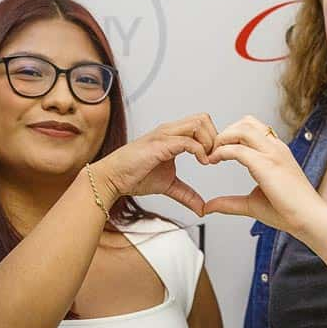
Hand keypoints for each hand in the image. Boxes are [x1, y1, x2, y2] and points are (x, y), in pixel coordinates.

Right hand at [96, 114, 216, 215]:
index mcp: (172, 135)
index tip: (214, 159)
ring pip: (198, 123)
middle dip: (214, 137)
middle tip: (214, 157)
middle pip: (203, 118)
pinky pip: (187, 141)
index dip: (212, 139)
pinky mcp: (160, 145)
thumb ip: (186, 194)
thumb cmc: (134, 176)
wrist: (112, 179)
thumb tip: (201, 208)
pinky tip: (202, 162)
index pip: (201, 123)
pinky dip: (200, 150)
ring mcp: (164, 135)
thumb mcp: (169, 185)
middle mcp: (169, 130)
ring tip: (207, 160)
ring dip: (208, 142)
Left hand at [204, 115, 325, 233]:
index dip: (231, 135)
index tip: (218, 151)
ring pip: (242, 129)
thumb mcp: (252, 204)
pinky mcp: (267, 164)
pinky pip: (238, 149)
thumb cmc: (288, 212)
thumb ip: (229, 203)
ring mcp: (273, 153)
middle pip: (245, 122)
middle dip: (225, 132)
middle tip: (212, 150)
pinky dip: (222, 152)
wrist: (310, 220)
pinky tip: (214, 161)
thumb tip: (208, 206)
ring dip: (223, 138)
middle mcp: (275, 148)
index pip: (252, 128)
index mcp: (276, 152)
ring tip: (212, 154)